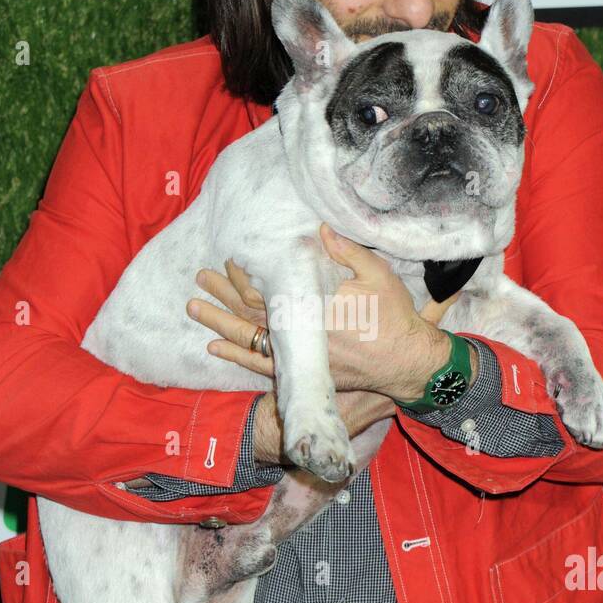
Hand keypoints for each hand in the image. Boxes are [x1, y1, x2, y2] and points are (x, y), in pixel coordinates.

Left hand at [187, 223, 457, 402]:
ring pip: (250, 340)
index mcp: (316, 307)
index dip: (246, 277)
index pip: (269, 291)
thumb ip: (347, 252)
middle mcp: (302, 335)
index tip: (230, 261)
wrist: (408, 362)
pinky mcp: (305, 373)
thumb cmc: (395, 317)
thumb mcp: (378, 275)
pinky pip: (262, 366)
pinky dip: (237, 356)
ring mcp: (301, 358)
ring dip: (221, 323)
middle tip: (199, 279)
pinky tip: (216, 346)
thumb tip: (319, 229)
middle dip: (223, 295)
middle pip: (251, 313)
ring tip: (195, 308)